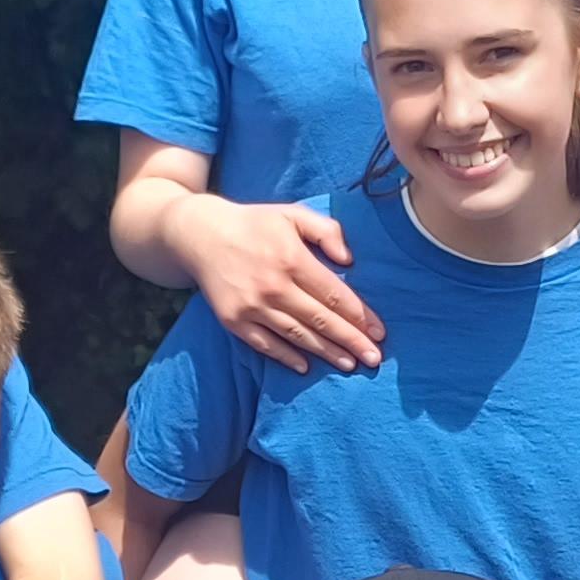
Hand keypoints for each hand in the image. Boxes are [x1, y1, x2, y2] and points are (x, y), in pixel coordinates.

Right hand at [165, 193, 381, 373]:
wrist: (200, 235)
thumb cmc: (255, 224)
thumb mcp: (292, 213)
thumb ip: (326, 230)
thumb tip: (349, 260)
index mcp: (291, 258)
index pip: (334, 295)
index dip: (360, 316)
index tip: (379, 332)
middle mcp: (273, 286)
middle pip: (321, 320)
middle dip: (351, 341)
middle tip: (374, 359)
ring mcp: (251, 306)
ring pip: (297, 336)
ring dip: (326, 353)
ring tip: (349, 364)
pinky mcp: (233, 320)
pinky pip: (265, 344)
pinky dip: (286, 357)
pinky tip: (306, 366)